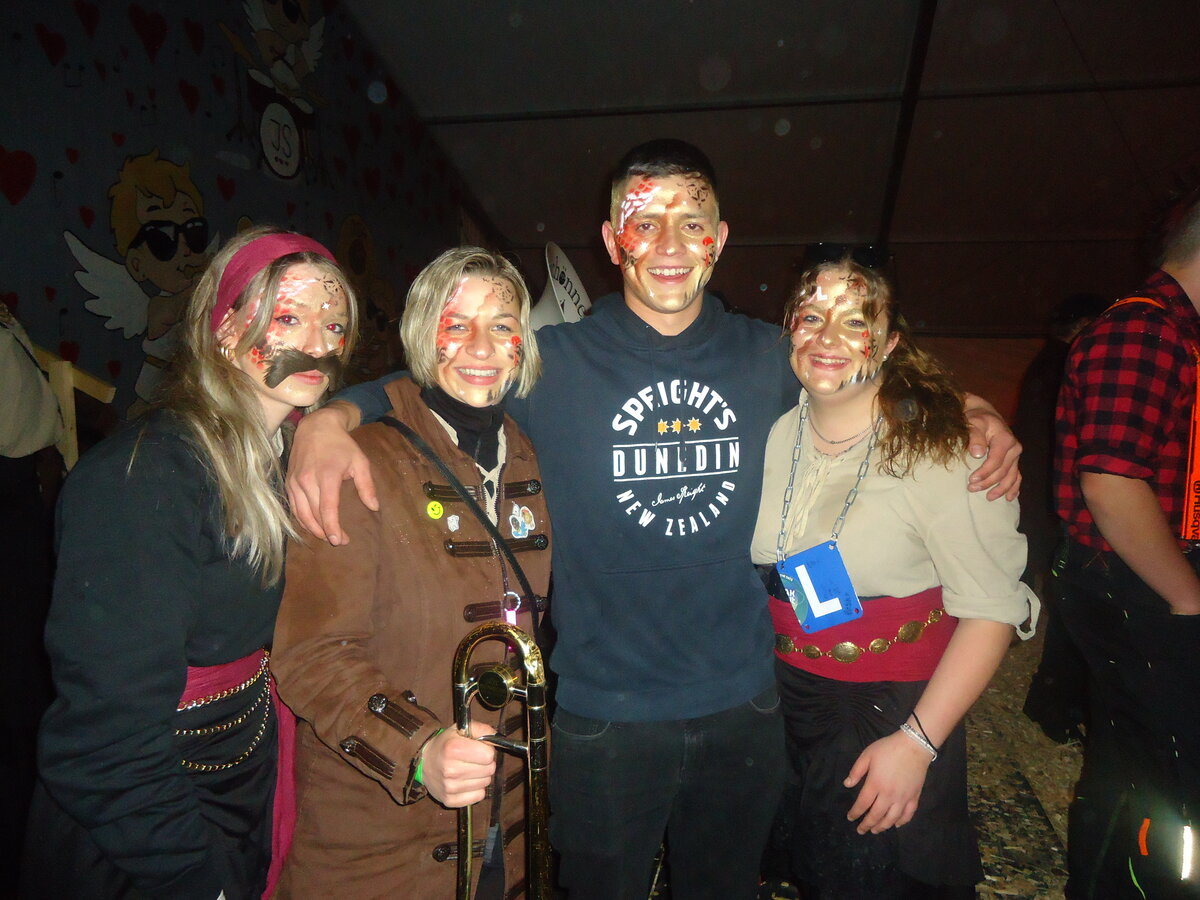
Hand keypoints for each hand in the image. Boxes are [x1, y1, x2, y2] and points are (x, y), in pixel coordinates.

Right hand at [286, 403, 376, 544]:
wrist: (316, 427)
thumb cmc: (341, 444)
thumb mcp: (360, 461)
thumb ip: (366, 485)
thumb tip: (374, 507)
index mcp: (327, 475)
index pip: (327, 509)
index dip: (333, 527)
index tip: (340, 540)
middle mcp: (307, 480)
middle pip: (314, 515)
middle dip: (326, 531)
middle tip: (340, 540)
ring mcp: (295, 481)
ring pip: (301, 514)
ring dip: (313, 529)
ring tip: (327, 536)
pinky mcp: (289, 482)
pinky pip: (293, 506)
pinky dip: (302, 519)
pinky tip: (312, 526)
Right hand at [419, 722, 497, 807]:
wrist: (424, 762)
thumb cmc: (446, 744)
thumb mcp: (461, 729)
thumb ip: (482, 729)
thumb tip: (496, 739)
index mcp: (453, 748)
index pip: (489, 755)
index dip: (487, 750)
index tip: (479, 749)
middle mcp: (450, 769)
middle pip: (489, 770)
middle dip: (485, 763)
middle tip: (474, 760)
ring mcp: (450, 787)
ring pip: (485, 783)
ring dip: (481, 776)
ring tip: (468, 770)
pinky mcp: (450, 800)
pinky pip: (479, 796)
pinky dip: (476, 789)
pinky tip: (466, 781)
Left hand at [844, 731, 931, 833]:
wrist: (914, 746)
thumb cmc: (888, 749)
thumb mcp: (867, 755)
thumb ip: (856, 771)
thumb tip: (847, 784)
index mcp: (875, 784)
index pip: (862, 804)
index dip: (855, 813)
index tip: (850, 818)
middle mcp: (889, 795)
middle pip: (876, 815)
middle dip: (867, 824)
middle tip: (861, 831)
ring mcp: (903, 798)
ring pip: (892, 819)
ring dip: (882, 827)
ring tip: (875, 831)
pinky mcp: (914, 797)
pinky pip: (908, 814)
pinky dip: (902, 822)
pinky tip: (896, 824)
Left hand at [965, 405, 1020, 500]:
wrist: (986, 416)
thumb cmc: (977, 419)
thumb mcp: (974, 423)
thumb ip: (975, 436)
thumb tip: (977, 453)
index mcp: (1005, 439)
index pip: (996, 461)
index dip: (984, 472)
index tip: (971, 480)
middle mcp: (1014, 448)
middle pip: (1003, 471)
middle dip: (988, 482)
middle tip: (971, 488)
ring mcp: (1015, 455)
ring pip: (1012, 476)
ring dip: (1001, 489)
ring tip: (988, 497)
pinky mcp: (1014, 460)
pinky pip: (1017, 476)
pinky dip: (1014, 487)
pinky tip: (1010, 497)